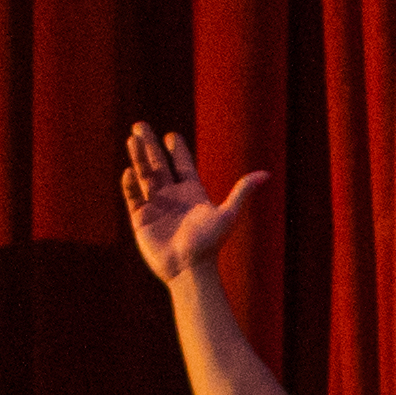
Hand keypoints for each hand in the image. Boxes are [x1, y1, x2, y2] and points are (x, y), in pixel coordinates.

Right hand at [119, 122, 265, 285]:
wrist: (190, 268)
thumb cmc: (210, 243)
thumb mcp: (228, 214)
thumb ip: (242, 191)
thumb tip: (267, 174)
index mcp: (192, 193)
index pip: (183, 165)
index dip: (178, 150)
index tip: (171, 135)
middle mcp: (172, 197)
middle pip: (159, 165)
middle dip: (149, 145)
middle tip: (140, 125)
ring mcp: (156, 207)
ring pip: (144, 175)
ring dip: (138, 157)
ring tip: (132, 137)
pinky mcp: (141, 219)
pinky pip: (133, 196)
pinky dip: (130, 184)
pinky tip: (128, 170)